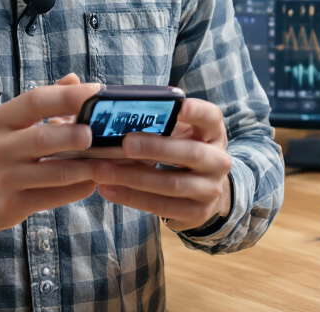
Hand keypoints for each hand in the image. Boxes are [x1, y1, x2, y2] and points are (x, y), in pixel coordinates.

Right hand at [0, 73, 102, 237]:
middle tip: (99, 133)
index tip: (97, 91)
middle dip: (77, 134)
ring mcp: (3, 178)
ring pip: (54, 172)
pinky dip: (78, 189)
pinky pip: (54, 197)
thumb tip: (74, 79)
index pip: (36, 100)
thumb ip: (41, 103)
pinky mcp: (11, 205)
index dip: (69, 95)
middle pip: (45, 137)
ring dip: (86, 167)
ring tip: (107, 161)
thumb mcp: (9, 124)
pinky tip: (93, 182)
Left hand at [92, 97, 231, 231]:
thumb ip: (162, 124)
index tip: (179, 106)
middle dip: (155, 148)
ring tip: (101, 170)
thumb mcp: (181, 134)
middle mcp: (218, 161)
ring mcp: (210, 190)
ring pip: (171, 184)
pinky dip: (131, 198)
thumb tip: (117, 118)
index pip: (211, 117)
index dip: (197, 111)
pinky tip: (108, 189)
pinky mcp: (196, 213)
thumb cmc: (182, 151)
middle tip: (125, 144)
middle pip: (191, 153)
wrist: (204, 190)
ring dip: (132, 177)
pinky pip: (161, 206)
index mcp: (213, 133)